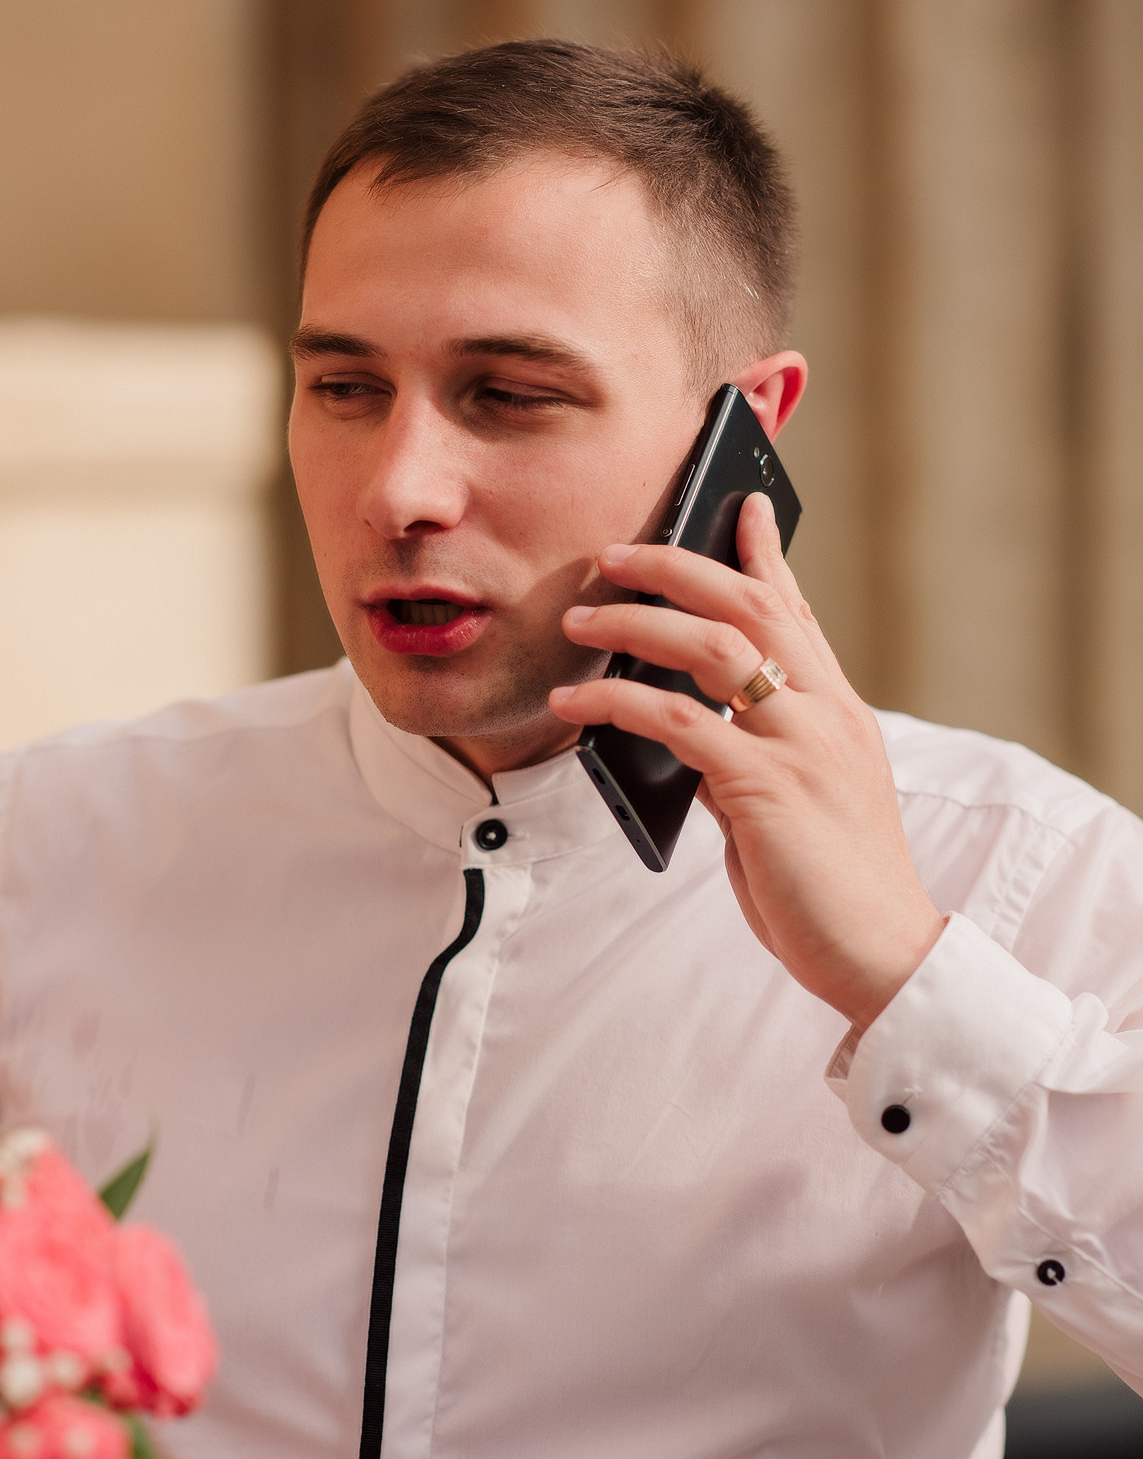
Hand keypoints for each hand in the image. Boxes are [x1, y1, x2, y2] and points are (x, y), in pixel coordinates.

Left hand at [549, 493, 944, 1029]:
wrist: (883, 953)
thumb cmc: (832, 886)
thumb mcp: (795, 806)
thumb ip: (749, 760)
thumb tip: (690, 736)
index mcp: (838, 712)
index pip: (797, 613)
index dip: (765, 554)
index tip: (740, 505)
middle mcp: (825, 712)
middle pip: (749, 604)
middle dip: (679, 565)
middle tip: (616, 554)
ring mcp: (800, 743)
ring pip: (711, 644)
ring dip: (637, 621)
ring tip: (580, 617)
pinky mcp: (766, 785)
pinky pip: (678, 719)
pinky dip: (617, 700)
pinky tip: (576, 702)